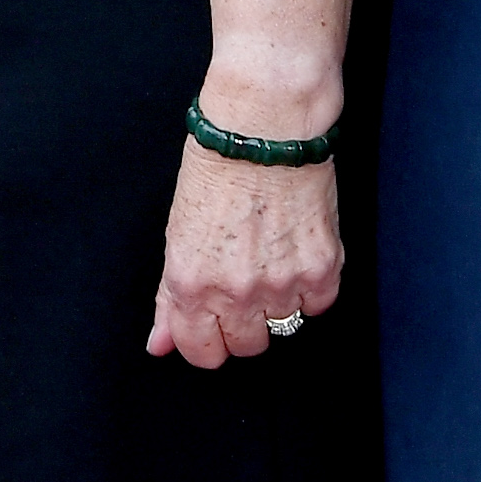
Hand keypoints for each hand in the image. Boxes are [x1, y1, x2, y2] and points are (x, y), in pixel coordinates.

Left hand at [147, 144, 341, 367]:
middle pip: (247, 346)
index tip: (213, 323)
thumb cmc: (215, 170)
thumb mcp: (177, 234)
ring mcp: (282, 284)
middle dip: (243, 322)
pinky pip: (317, 305)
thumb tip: (159, 345)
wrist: (263, 129)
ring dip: (278, 301)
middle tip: (243, 281)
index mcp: (191, 283)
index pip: (201, 352)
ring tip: (270, 256)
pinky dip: (309, 286)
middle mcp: (236, 292)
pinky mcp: (322, 270)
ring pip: (283, 328)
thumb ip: (170, 297)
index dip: (206, 340)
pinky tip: (295, 250)